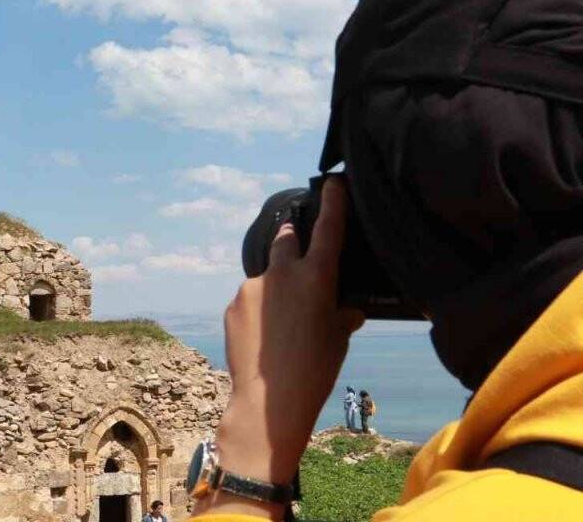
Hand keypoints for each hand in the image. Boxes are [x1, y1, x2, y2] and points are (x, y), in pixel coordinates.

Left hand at [195, 177, 363, 517]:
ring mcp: (253, 287)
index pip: (328, 228)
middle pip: (286, 238)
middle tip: (296, 238)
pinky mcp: (233, 303)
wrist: (268, 401)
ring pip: (267, 277)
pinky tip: (265, 337)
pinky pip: (250, 299)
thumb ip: (343, 314)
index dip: (334, 202)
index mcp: (317, 277)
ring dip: (275, 289)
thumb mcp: (339, 338)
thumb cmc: (315, 369)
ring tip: (282, 324)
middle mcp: (282, 273)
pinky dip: (258, 310)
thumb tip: (349, 308)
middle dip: (291, 234)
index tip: (335, 181)